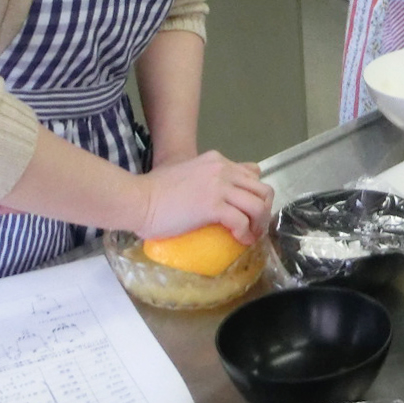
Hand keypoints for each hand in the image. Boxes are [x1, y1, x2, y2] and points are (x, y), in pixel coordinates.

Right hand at [136, 150, 273, 243]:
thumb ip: (205, 178)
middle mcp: (222, 169)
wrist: (139, 199)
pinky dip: (245, 234)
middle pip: (262, 189)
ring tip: (251, 236)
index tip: (251, 212)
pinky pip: (242, 221)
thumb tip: (217, 195)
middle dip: (264, 211)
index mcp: (216, 161)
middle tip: (255, 228)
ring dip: (259, 224)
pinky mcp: (213, 205)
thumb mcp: (187, 174)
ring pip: (258, 205)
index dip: (257, 195)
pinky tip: (240, 241)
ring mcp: (219, 186)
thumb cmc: (156, 192)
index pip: (253, 173)